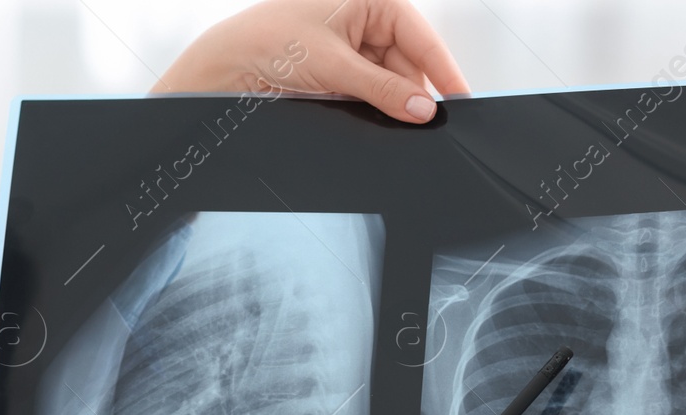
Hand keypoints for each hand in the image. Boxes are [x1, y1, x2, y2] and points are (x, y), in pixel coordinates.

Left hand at [156, 0, 468, 123]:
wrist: (225, 66)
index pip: (420, 36)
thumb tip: (422, 108)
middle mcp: (362, 17)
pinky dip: (373, 107)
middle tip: (424, 125)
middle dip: (411, 93)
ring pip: (388, 81)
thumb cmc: (268, 42)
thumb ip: (384, 90)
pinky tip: (373, 120)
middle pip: (406, 62)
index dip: (442, 69)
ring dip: (390, 103)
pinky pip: (369, 91)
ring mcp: (349, 46)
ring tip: (389, 122)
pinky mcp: (337, 71)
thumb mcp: (335, 67)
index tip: (460, 99)